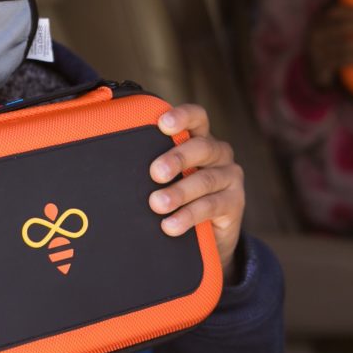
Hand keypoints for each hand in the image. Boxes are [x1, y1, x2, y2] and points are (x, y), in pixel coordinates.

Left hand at [148, 105, 243, 281]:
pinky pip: (211, 206)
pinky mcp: (235, 202)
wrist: (207, 235)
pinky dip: (188, 216)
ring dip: (179, 192)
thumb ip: (152, 168)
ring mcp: (229, 176)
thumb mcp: (167, 178)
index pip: (196, 117)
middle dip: (176, 158)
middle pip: (201, 147)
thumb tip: (117, 169)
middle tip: (155, 173)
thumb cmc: (180, 197)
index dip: (182, 116)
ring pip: (205, 179)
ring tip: (157, 204)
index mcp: (199, 138)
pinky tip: (171, 225)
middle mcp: (218, 153)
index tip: (163, 124)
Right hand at [307, 5, 352, 88]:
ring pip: (345, 47)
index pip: (333, 13)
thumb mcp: (331, 32)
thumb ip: (344, 23)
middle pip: (341, 29)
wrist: (313, 71)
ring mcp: (316, 51)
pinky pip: (343, 60)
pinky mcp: (320, 66)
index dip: (350, 13)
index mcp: (317, 22)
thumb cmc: (329, 46)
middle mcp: (314, 35)